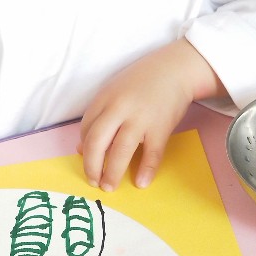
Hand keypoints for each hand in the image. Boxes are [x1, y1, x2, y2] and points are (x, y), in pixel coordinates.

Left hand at [78, 39, 225, 190]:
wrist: (175, 68)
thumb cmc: (141, 82)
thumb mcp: (114, 92)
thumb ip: (98, 116)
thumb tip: (80, 148)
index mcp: (104, 99)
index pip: (86, 129)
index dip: (84, 149)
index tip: (88, 160)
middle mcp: (119, 109)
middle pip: (97, 142)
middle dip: (91, 166)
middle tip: (93, 182)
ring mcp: (140, 118)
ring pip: (120, 151)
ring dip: (112, 173)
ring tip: (109, 186)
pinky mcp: (161, 127)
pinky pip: (151, 154)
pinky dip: (145, 170)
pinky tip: (141, 183)